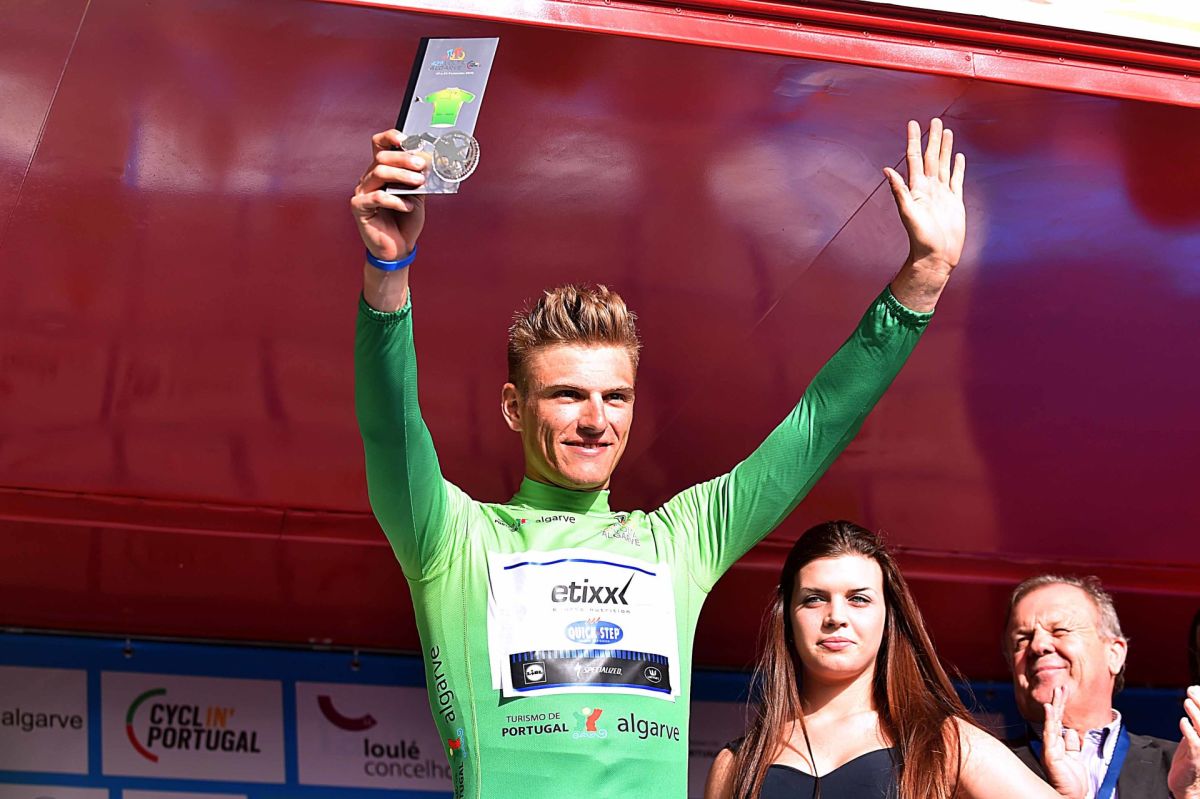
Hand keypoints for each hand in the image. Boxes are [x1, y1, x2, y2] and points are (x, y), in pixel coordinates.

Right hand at [350, 129, 428, 259]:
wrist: (398, 248)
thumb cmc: (405, 220)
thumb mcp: (417, 195)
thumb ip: (419, 178)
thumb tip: (430, 162)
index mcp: (381, 171)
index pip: (379, 145)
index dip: (390, 137)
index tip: (407, 139)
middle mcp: (369, 178)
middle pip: (381, 157)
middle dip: (404, 158)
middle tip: (421, 165)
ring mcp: (362, 192)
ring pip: (379, 173)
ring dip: (402, 176)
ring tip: (418, 183)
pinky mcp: (359, 207)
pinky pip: (377, 197)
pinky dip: (396, 200)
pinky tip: (408, 206)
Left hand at [884, 117, 965, 273]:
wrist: (936, 256)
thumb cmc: (920, 238)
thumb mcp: (908, 213)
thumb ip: (899, 191)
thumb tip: (886, 170)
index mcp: (917, 188)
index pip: (914, 158)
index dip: (914, 141)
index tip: (913, 124)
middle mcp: (929, 188)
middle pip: (931, 157)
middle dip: (933, 138)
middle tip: (934, 120)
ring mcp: (942, 193)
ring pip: (944, 164)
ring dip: (945, 148)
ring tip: (946, 132)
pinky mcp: (954, 201)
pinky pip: (956, 179)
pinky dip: (957, 167)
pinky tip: (958, 156)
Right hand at [1041, 686, 1086, 798]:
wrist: (1074, 796)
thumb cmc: (1073, 781)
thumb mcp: (1076, 759)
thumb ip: (1072, 745)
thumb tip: (1069, 731)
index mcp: (1059, 745)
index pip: (1059, 721)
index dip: (1061, 707)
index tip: (1064, 692)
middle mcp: (1052, 744)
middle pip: (1055, 719)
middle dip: (1058, 702)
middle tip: (1060, 686)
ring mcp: (1050, 748)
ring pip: (1051, 722)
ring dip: (1055, 706)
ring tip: (1058, 691)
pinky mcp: (1050, 754)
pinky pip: (1049, 734)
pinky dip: (1049, 720)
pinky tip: (1049, 709)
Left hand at [1169, 685, 1199, 798]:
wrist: (1187, 785)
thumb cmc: (1190, 758)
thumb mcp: (1194, 736)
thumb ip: (1195, 720)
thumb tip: (1193, 697)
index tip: (1196, 688)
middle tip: (1191, 691)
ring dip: (1195, 713)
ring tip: (1187, 702)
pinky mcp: (1196, 759)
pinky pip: (1195, 743)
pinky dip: (1188, 730)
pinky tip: (1183, 721)